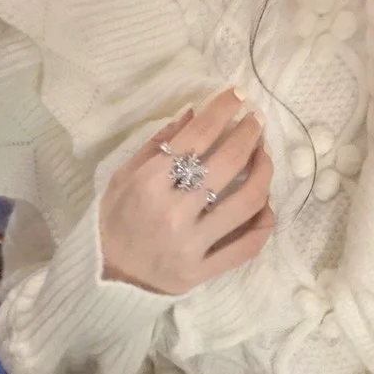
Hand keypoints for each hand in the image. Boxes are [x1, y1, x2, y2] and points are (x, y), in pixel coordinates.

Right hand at [100, 89, 273, 294]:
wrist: (107, 277)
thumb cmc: (114, 221)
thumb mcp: (122, 177)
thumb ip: (156, 144)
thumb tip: (193, 113)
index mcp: (149, 184)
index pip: (196, 138)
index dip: (223, 111)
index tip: (239, 96)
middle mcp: (173, 212)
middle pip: (228, 164)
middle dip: (249, 134)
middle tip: (257, 122)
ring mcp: (192, 244)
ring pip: (246, 202)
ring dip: (264, 172)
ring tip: (264, 157)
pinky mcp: (204, 271)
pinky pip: (247, 246)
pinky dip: (264, 222)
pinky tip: (266, 204)